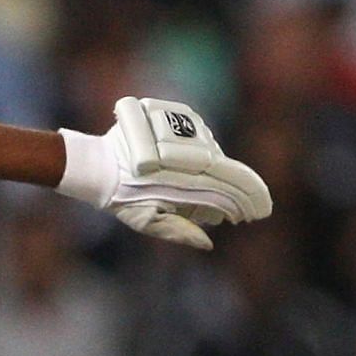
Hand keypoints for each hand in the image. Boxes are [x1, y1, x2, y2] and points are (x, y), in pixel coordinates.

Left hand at [59, 96, 270, 250]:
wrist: (96, 163)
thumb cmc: (119, 197)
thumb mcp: (147, 221)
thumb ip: (178, 231)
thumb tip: (208, 242)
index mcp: (186, 174)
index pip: (232, 183)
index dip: (250, 198)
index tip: (260, 213)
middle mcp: (191, 146)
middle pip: (227, 169)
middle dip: (241, 191)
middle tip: (244, 210)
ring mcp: (187, 126)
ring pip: (213, 154)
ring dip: (214, 173)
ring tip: (203, 196)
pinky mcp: (180, 113)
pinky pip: (200, 137)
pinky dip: (201, 155)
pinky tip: (191, 171)